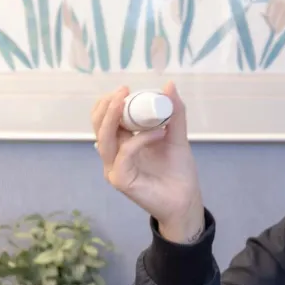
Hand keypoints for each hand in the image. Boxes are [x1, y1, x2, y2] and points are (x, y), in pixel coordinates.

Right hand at [92, 81, 204, 242]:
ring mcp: (115, 168)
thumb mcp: (177, 136)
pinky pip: (124, 154)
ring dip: (115, 117)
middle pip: (98, 126)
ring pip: (104, 139)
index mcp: (123, 143)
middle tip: (124, 91)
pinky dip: (140, 140)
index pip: (104, 119)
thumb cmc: (178, 170)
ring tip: (130, 101)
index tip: (125, 88)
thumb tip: (169, 85)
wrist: (186, 199)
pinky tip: (160, 133)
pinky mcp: (121, 180)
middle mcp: (114, 155)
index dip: (109, 103)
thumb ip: (175, 113)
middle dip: (107, 106)